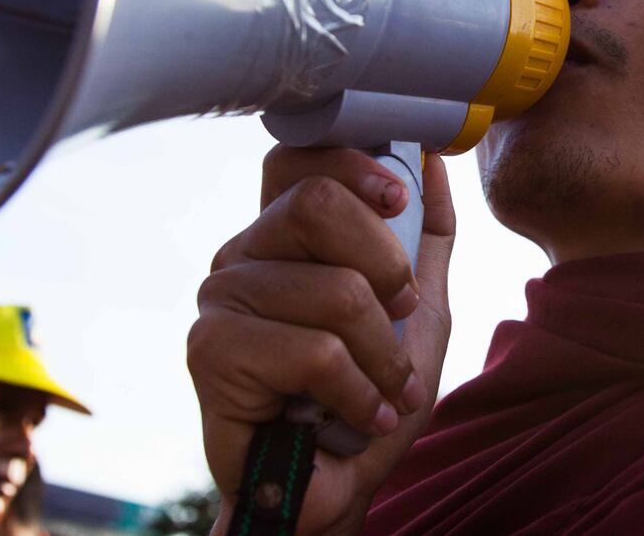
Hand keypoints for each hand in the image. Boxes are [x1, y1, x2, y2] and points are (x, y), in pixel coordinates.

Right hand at [190, 146, 456, 534]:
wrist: (335, 487)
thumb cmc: (368, 396)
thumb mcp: (419, 308)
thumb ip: (426, 234)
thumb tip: (432, 156)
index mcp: (284, 235)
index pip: (299, 157)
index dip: (355, 164)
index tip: (397, 200)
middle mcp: (244, 255)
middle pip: (319, 202)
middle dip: (387, 268)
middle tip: (397, 316)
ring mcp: (221, 300)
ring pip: (335, 289)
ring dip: (384, 354)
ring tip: (382, 388)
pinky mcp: (211, 352)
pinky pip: (314, 351)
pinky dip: (358, 391)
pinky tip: (358, 414)